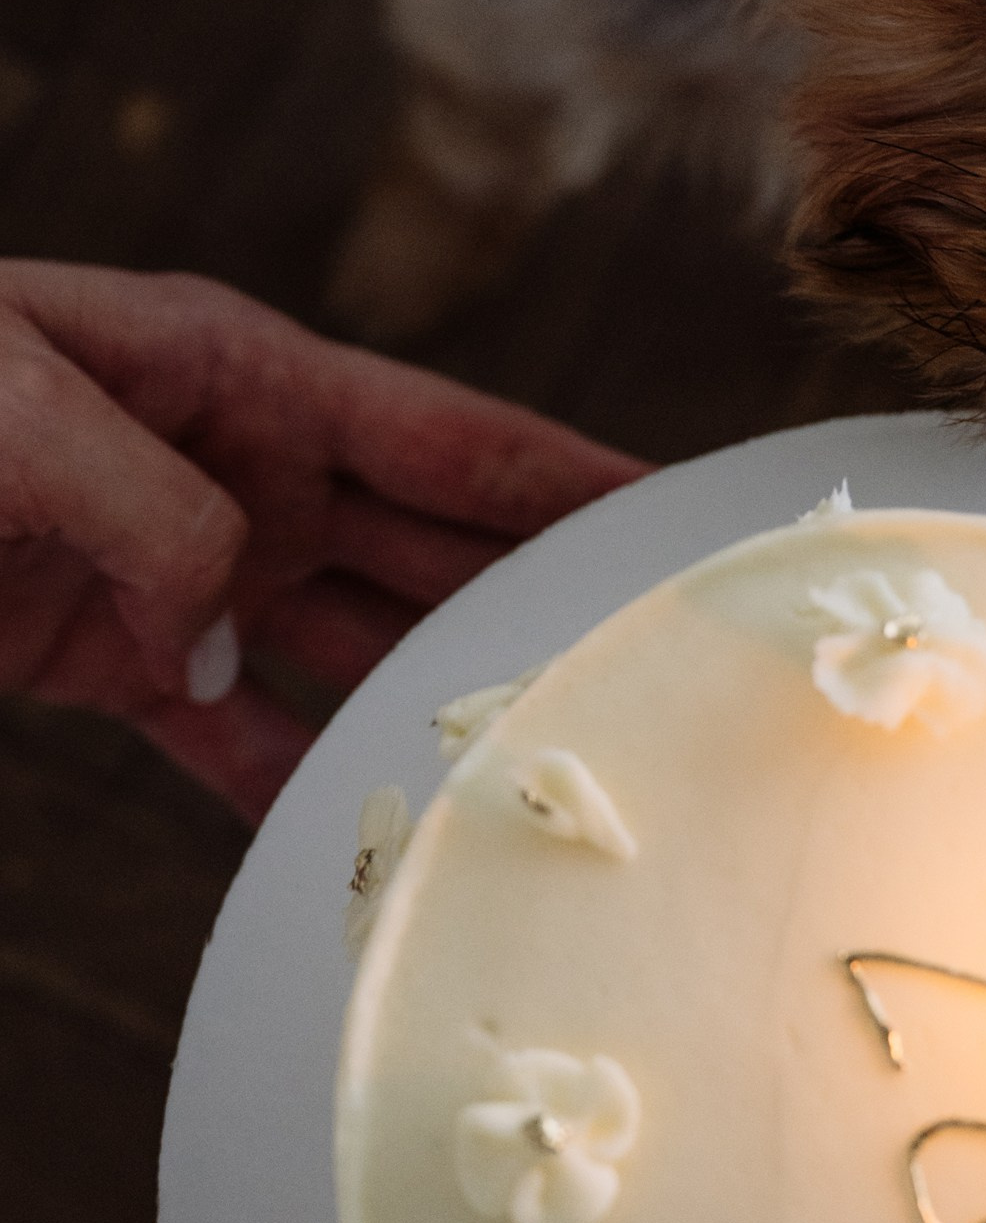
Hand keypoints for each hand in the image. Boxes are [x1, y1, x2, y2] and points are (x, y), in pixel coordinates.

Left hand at [0, 261, 645, 819]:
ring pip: (357, 650)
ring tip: (525, 778)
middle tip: (641, 676)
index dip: (575, 477)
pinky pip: (238, 734)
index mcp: (244, 377)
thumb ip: (155, 510)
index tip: (683, 517)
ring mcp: (190, 567)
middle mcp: (247, 470)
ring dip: (429, 710)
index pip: (453, 437)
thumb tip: (225, 638)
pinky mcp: (118, 657)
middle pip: (435, 550)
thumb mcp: (24, 413)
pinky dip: (294, 789)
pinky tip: (360, 846)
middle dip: (536, 605)